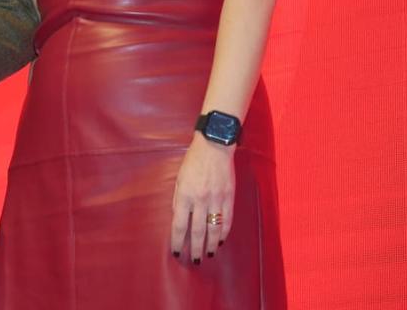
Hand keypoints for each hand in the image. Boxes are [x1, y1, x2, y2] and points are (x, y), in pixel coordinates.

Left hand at [169, 133, 235, 262]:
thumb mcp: (179, 178)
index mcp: (185, 195)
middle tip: (194, 261)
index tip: (176, 252)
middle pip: (197, 231)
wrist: (214, 146)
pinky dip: (223, 233)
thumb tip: (180, 219)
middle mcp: (201, 200)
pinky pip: (227, 220)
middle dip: (194, 248)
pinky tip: (220, 241)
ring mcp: (217, 199)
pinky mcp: (229, 197)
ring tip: (208, 255)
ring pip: (213, 229)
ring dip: (210, 244)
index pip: (179, 224)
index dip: (178, 240)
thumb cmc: (193, 161)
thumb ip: (179, 200)